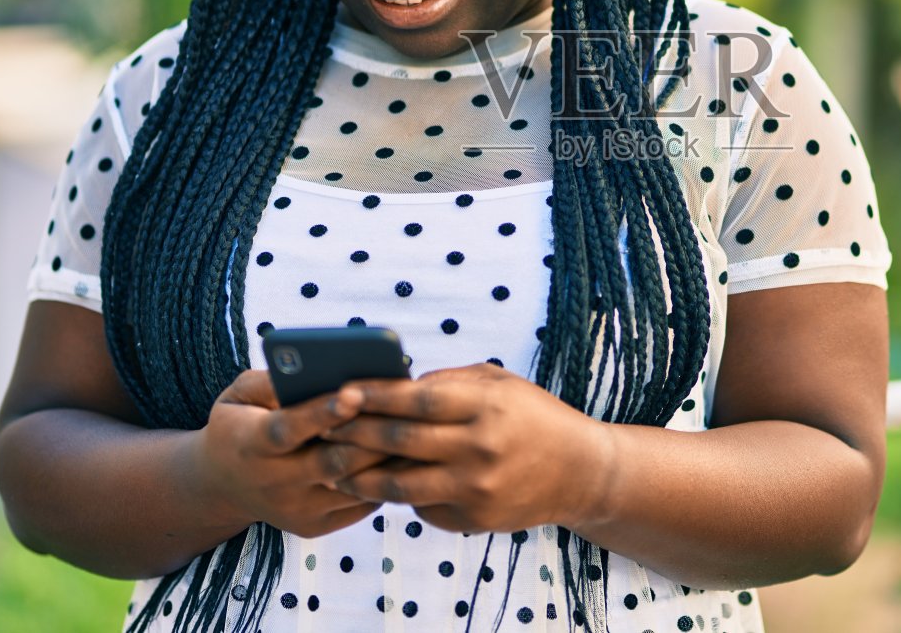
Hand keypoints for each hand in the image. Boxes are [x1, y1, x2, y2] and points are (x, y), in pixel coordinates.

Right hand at [187, 369, 393, 538]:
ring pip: (353, 486)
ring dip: (386, 458)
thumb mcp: (239, 394)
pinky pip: (360, 503)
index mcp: (250, 445)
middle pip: (330, 463)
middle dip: (368, 436)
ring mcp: (296, 511)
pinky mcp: (315, 526)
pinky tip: (405, 452)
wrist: (222, 484)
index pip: (287, 430)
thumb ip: (270, 380)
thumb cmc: (241, 422)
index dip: (321, 413)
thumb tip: (312, 369)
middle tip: (404, 409)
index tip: (354, 392)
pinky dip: (385, 478)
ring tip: (416, 427)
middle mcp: (272, 484)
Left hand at [321, 362, 615, 534]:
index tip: (339, 390)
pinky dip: (394, 495)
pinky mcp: (473, 519)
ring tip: (331, 465)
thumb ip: (448, 381)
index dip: (372, 395)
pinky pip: (420, 505)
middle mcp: (478, 447)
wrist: (581, 472)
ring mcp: (475, 488)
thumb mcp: (499, 383)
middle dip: (353, 433)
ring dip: (359, 475)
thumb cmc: (534, 416)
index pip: (415, 400)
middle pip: (398, 441)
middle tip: (320, 426)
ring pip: (398, 484)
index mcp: (484, 405)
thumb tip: (394, 384)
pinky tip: (372, 485)